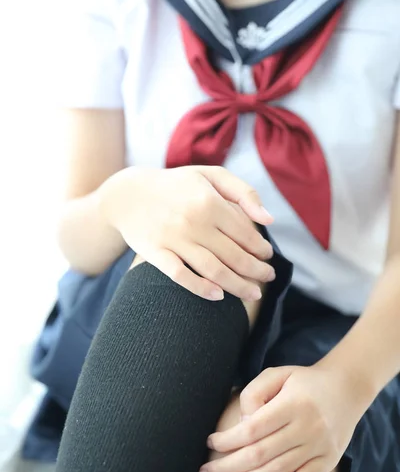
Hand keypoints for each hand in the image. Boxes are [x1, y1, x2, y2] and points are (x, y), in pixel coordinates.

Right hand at [99, 165, 274, 300]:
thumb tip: (269, 220)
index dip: (261, 249)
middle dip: (256, 271)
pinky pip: (181, 276)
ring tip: (253, 293)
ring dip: (238, 286)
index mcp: (210, 202)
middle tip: (267, 277)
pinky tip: (218, 295)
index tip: (268, 256)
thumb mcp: (211, 176)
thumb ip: (244, 193)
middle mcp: (193, 221)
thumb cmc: (177, 186)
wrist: (128, 195)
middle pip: (234, 256)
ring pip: (214, 270)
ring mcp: (173, 239)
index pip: (246, 234)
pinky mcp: (155, 253)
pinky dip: (200, 288)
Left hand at [199, 362, 366, 471]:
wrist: (347, 389)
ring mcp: (319, 446)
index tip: (210, 444)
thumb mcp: (278, 374)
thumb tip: (242, 425)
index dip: (228, 440)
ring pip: (277, 471)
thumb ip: (254, 393)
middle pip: (261, 454)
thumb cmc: (303, 381)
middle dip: (228, 468)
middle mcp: (308, 426)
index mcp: (293, 403)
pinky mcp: (328, 461)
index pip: (254, 428)